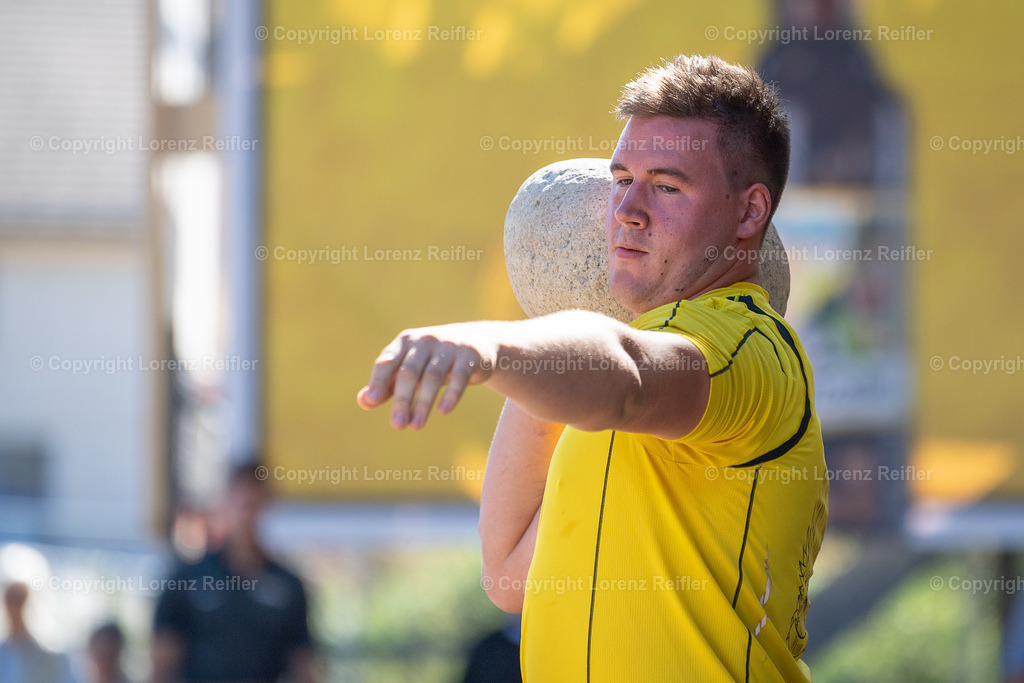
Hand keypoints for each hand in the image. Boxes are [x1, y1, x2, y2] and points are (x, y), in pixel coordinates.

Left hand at [357, 325, 494, 428]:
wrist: (476, 342)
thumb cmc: (433, 360)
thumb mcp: (409, 368)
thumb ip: (387, 384)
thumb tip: (363, 401)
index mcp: (405, 342)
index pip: (387, 361)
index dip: (379, 381)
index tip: (372, 400)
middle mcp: (425, 342)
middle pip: (409, 372)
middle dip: (402, 400)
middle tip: (397, 425)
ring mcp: (448, 347)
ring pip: (433, 377)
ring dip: (423, 403)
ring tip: (416, 426)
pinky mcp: (469, 357)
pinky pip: (459, 377)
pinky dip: (451, 394)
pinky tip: (443, 411)